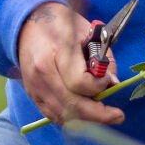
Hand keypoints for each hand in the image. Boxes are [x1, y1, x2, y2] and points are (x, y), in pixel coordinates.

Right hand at [16, 2, 124, 127]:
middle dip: (98, 114)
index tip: (107, 80)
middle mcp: (42, 74)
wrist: (27, 25)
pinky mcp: (32, 95)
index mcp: (56, 52)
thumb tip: (113, 83)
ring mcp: (35, 87)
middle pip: (72, 105)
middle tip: (118, 116)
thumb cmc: (60, 24)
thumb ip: (104, 57)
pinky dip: (72, 119)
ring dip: (86, 120)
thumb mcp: (88, 31)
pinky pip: (53, 116)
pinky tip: (85, 115)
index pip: (79, 82)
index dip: (98, 86)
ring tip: (104, 116)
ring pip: (63, 115)